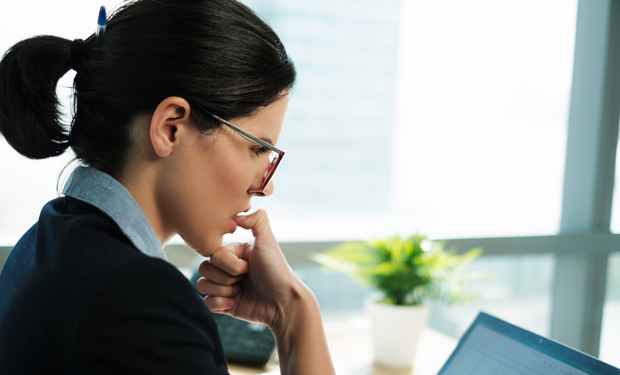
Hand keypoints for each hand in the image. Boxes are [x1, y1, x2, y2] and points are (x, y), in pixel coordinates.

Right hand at [196, 209, 301, 326]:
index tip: (248, 267)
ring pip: (202, 286)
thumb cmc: (277, 271)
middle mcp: (228, 268)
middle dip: (225, 278)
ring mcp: (225, 286)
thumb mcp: (269, 242)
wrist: (284, 302)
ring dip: (222, 291)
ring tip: (240, 292)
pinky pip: (206, 303)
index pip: (213, 255)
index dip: (230, 264)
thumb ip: (258, 221)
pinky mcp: (224, 304)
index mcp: (234, 252)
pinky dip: (219, 304)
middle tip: (244, 280)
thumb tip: (237, 216)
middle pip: (204, 269)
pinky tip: (235, 303)